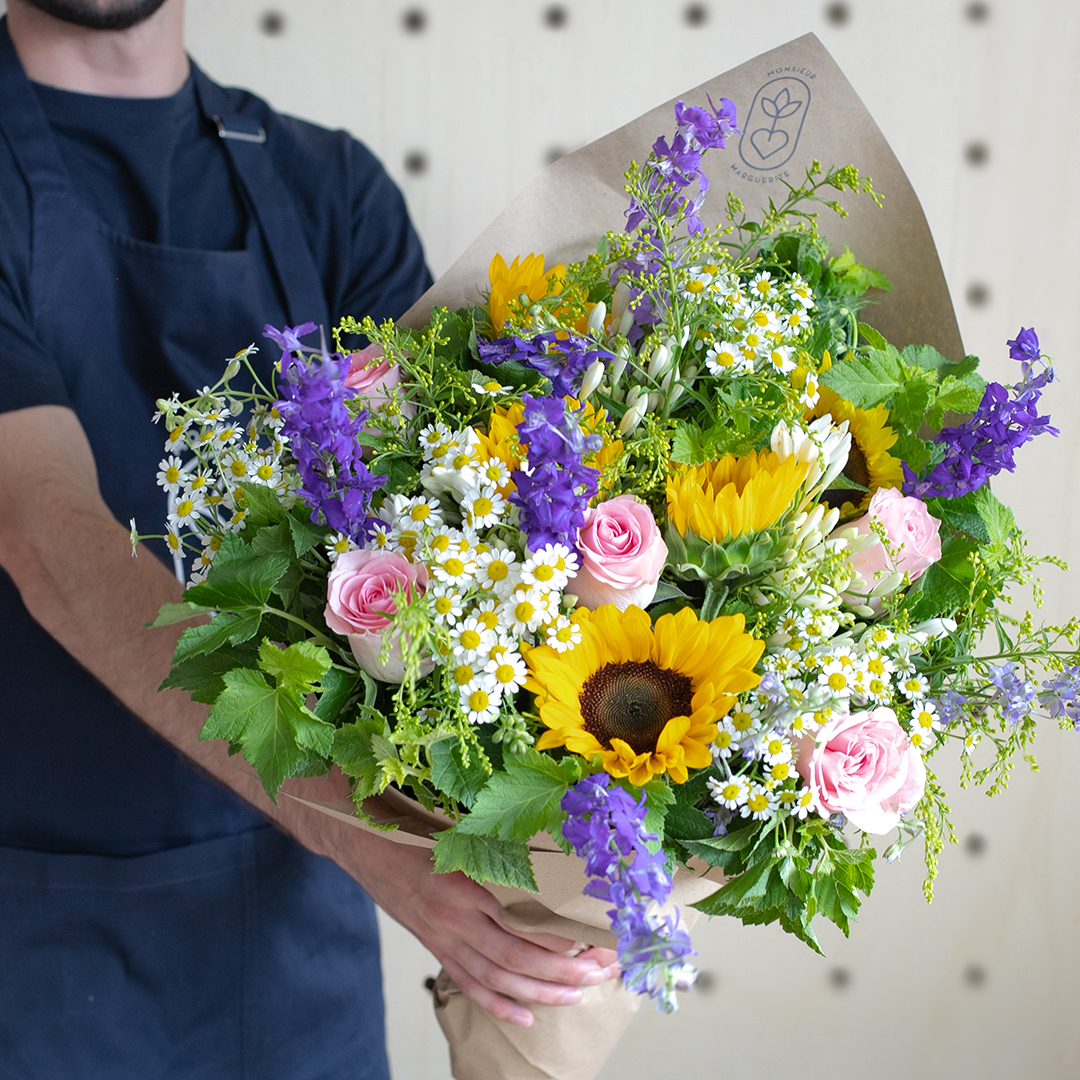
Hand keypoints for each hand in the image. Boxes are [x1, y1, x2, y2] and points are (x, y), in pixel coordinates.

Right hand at [335, 831, 618, 1026]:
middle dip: (563, 969)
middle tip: (600, 972)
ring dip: (539, 991)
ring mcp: (443, 936)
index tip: (594, 935)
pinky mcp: (435, 947)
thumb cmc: (416, 830)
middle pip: (517, 954)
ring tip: (578, 994)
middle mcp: (456, 915)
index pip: (522, 919)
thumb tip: (553, 861)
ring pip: (497, 976)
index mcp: (467, 881)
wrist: (364, 843)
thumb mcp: (460, 831)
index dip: (560, 934)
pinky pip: (468, 983)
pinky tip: (525, 1016)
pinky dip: (498, 1004)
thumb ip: (499, 851)